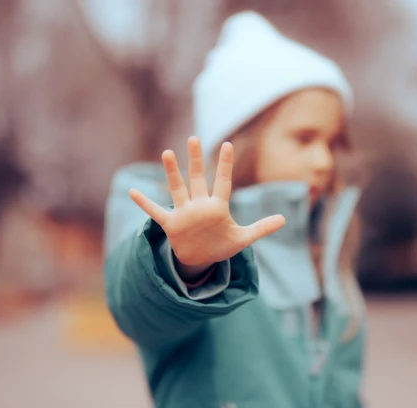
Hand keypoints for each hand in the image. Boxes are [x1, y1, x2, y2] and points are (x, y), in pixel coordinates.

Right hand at [129, 137, 285, 279]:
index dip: (225, 165)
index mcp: (218, 207)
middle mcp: (199, 206)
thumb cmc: (221, 246)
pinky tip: (132, 192)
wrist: (200, 260)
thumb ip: (261, 228)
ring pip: (177, 190)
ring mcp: (184, 214)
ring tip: (167, 153)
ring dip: (172, 173)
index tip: (227, 145)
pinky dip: (144, 204)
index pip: (223, 182)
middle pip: (198, 179)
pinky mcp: (172, 225)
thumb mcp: (243, 239)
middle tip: (193, 138)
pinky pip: (155, 212)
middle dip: (196, 160)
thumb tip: (284, 219)